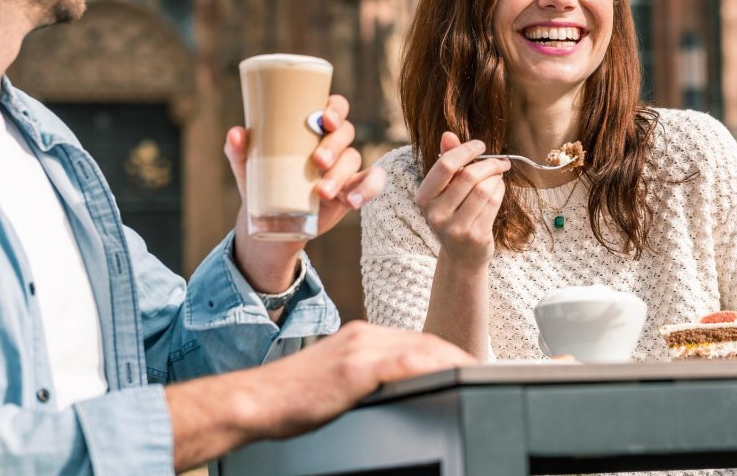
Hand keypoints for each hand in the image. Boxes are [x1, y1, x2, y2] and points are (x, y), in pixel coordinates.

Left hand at [225, 95, 387, 293]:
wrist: (274, 220)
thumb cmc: (263, 181)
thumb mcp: (248, 167)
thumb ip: (239, 151)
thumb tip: (235, 134)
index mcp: (313, 127)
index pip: (335, 107)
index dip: (336, 108)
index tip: (324, 120)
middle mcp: (334, 142)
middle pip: (346, 132)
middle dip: (334, 145)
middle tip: (317, 161)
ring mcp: (346, 166)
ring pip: (354, 159)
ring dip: (341, 174)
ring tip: (321, 193)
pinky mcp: (354, 188)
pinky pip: (373, 182)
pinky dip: (368, 189)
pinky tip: (353, 201)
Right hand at [249, 322, 476, 439]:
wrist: (255, 401)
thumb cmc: (287, 399)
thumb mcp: (333, 381)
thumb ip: (362, 376)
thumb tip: (386, 389)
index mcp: (359, 336)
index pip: (413, 340)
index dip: (443, 352)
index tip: (463, 365)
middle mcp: (363, 335)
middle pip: (424, 340)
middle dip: (455, 355)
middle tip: (482, 370)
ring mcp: (361, 348)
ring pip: (422, 347)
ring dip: (455, 361)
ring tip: (478, 374)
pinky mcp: (357, 367)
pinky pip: (408, 362)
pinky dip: (437, 366)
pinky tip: (454, 375)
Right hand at [415, 132, 508, 266]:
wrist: (462, 255)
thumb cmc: (455, 214)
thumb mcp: (445, 190)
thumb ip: (447, 161)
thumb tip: (448, 134)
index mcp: (424, 197)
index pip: (445, 165)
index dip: (466, 150)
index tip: (481, 145)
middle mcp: (435, 213)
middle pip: (468, 176)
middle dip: (489, 164)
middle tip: (501, 161)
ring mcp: (454, 227)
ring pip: (483, 189)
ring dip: (496, 178)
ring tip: (498, 177)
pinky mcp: (474, 236)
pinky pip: (493, 203)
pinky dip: (500, 191)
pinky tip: (498, 190)